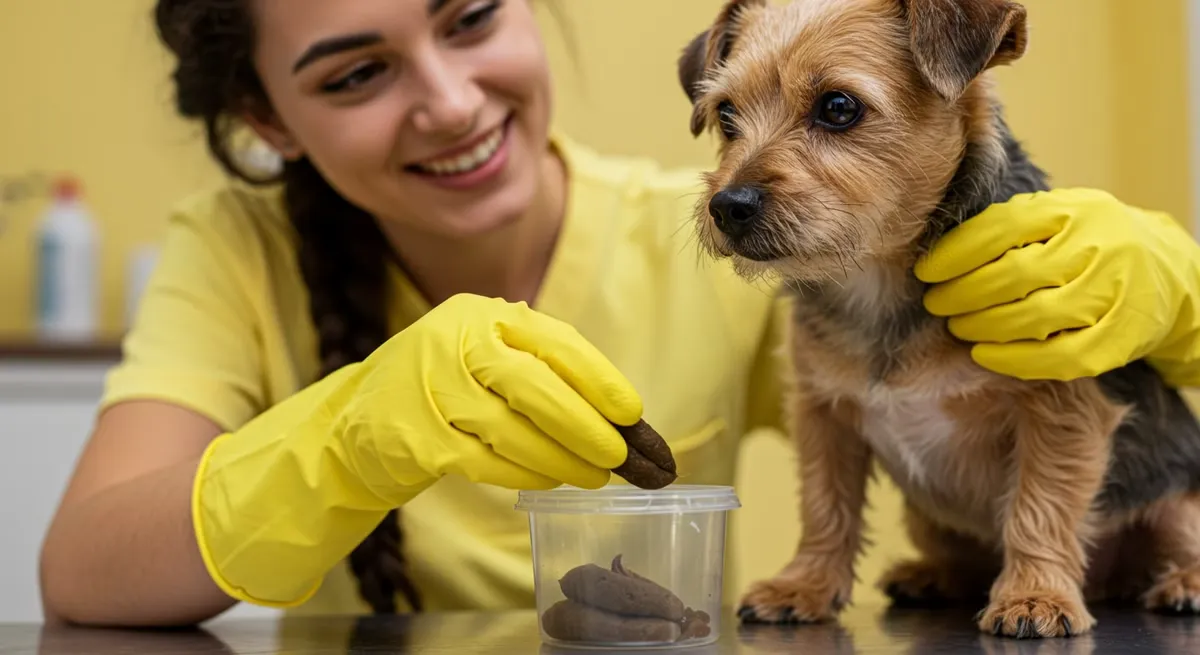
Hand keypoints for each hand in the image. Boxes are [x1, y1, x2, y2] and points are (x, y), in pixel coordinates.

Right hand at [192, 293, 640, 606]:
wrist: (355, 422)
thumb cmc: (442, 389)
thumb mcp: (485, 355)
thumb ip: (541, 367)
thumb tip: (621, 413)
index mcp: (481, 314)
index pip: (555, 342)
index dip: (600, 379)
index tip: (633, 413)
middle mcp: (454, 342)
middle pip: (538, 387)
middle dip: (588, 426)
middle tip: (623, 457)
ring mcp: (430, 390)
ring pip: (515, 430)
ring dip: (564, 459)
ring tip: (596, 476)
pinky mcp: (415, 438)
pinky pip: (487, 462)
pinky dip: (527, 475)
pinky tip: (551, 481)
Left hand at [914, 188, 1199, 384]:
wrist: (1166, 271)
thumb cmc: (1086, 242)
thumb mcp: (1054, 215)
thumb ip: (1006, 224)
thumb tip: (935, 246)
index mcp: (1071, 211)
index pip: (1000, 229)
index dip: (954, 254)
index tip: (925, 271)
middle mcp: (1095, 248)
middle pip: (1013, 275)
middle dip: (962, 294)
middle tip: (937, 304)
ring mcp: (1111, 293)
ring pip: (1035, 316)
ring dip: (983, 326)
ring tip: (958, 327)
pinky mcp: (1119, 337)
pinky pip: (1060, 357)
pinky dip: (1014, 360)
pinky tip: (985, 354)